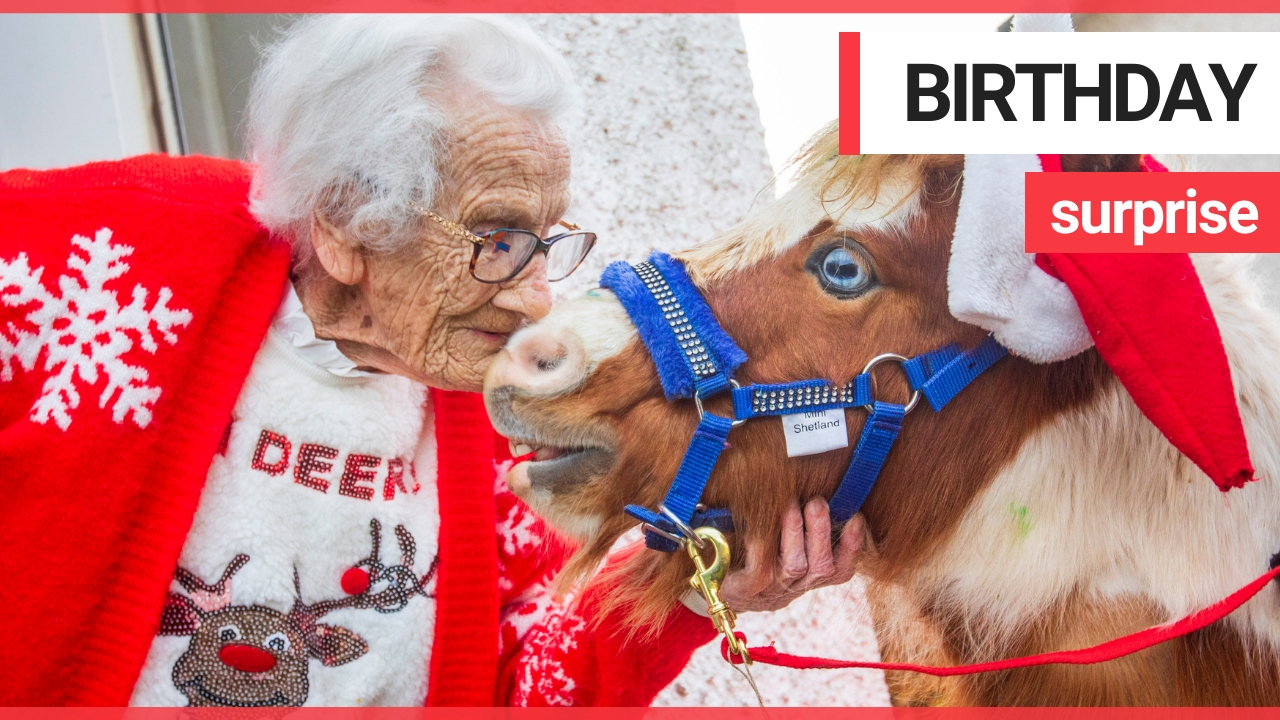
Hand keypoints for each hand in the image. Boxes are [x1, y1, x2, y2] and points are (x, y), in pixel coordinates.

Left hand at [718, 498, 863, 611]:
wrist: (716, 582)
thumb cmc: (752, 553)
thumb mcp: (780, 541)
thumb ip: (799, 522)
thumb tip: (814, 484)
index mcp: (810, 576)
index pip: (842, 569)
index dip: (852, 546)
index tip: (856, 517)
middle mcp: (797, 586)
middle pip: (823, 566)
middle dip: (822, 531)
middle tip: (817, 501)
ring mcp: (774, 590)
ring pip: (797, 566)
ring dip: (796, 533)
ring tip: (791, 505)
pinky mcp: (750, 589)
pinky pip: (762, 569)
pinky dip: (764, 544)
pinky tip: (760, 523)